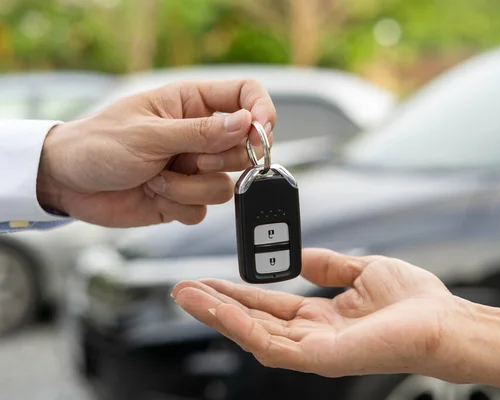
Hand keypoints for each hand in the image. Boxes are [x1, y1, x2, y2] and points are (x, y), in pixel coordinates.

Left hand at [37, 79, 275, 227]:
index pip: (245, 95)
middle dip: (220, 160)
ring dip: (191, 188)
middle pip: (244, 148)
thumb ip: (200, 132)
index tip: (261, 133)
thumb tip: (247, 124)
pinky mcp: (184, 197)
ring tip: (156, 179)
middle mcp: (199, 135)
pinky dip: (180, 205)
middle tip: (191, 160)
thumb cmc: (98, 145)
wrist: (66, 184)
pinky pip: (205, 209)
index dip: (262, 112)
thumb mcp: (148, 134)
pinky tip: (153, 193)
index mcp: (191, 103)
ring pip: (226, 185)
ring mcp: (193, 168)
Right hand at [172, 248, 462, 377]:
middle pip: (254, 320)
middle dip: (217, 305)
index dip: (239, 292)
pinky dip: (240, 325)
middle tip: (183, 289)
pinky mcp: (320, 359)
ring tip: (187, 296)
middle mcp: (313, 336)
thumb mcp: (362, 269)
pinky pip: (270, 343)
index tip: (212, 278)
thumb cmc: (414, 301)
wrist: (444, 322)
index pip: (270, 305)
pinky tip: (218, 308)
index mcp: (322, 317)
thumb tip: (299, 256)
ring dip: (218, 315)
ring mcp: (314, 351)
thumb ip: (327, 265)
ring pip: (253, 334)